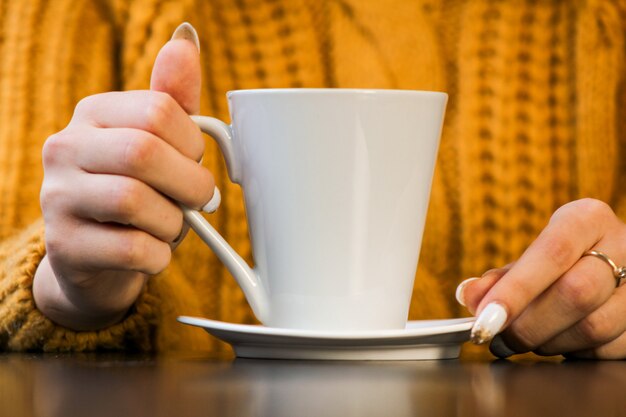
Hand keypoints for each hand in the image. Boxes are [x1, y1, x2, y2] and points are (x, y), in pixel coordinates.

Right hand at [33, 24, 213, 329]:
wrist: (95, 258)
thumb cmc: (138, 194)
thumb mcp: (158, 145)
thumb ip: (174, 99)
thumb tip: (185, 39)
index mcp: (94, 114)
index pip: (158, 111)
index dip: (194, 144)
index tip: (196, 163)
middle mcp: (65, 147)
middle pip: (144, 152)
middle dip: (190, 184)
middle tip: (199, 201)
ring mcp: (58, 197)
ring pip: (135, 201)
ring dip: (174, 222)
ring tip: (172, 226)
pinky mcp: (64, 246)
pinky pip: (130, 248)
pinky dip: (159, 255)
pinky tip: (155, 251)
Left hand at [456, 198, 625, 358]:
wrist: (618, 266)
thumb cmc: (566, 261)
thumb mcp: (533, 257)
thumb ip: (501, 278)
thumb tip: (469, 296)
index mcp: (587, 219)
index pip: (551, 252)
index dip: (516, 290)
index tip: (485, 318)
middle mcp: (624, 244)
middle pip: (575, 293)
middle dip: (528, 325)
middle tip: (499, 339)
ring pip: (594, 326)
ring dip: (548, 342)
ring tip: (523, 341)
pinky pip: (609, 348)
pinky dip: (574, 353)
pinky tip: (557, 343)